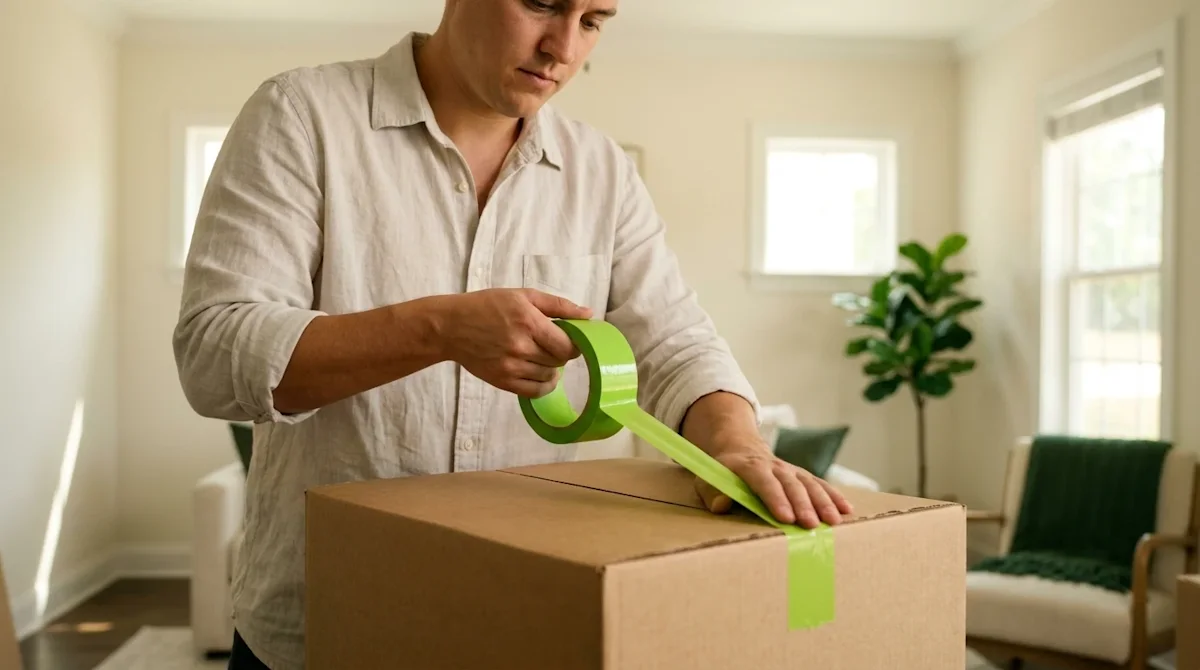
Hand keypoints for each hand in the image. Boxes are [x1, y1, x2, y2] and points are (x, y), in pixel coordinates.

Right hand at [440, 288, 592, 397]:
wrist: (451, 327)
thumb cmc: (487, 306)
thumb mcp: (523, 296)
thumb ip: (558, 305)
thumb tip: (588, 314)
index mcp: (529, 322)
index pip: (567, 345)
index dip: (574, 344)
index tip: (568, 340)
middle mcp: (521, 347)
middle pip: (559, 361)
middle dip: (561, 354)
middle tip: (550, 345)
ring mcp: (511, 367)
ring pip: (549, 377)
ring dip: (551, 368)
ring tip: (540, 356)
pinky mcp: (502, 381)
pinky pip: (535, 392)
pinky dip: (543, 385)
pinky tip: (539, 374)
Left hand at [695, 446, 853, 529]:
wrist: (739, 447)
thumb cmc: (723, 471)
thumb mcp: (709, 478)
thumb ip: (712, 491)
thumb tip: (722, 504)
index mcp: (750, 466)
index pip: (764, 482)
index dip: (775, 499)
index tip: (785, 517)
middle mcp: (774, 466)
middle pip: (791, 484)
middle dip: (802, 504)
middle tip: (811, 525)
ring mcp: (790, 470)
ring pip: (810, 483)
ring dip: (823, 502)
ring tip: (834, 522)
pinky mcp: (801, 475)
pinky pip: (820, 484)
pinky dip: (834, 496)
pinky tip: (846, 510)